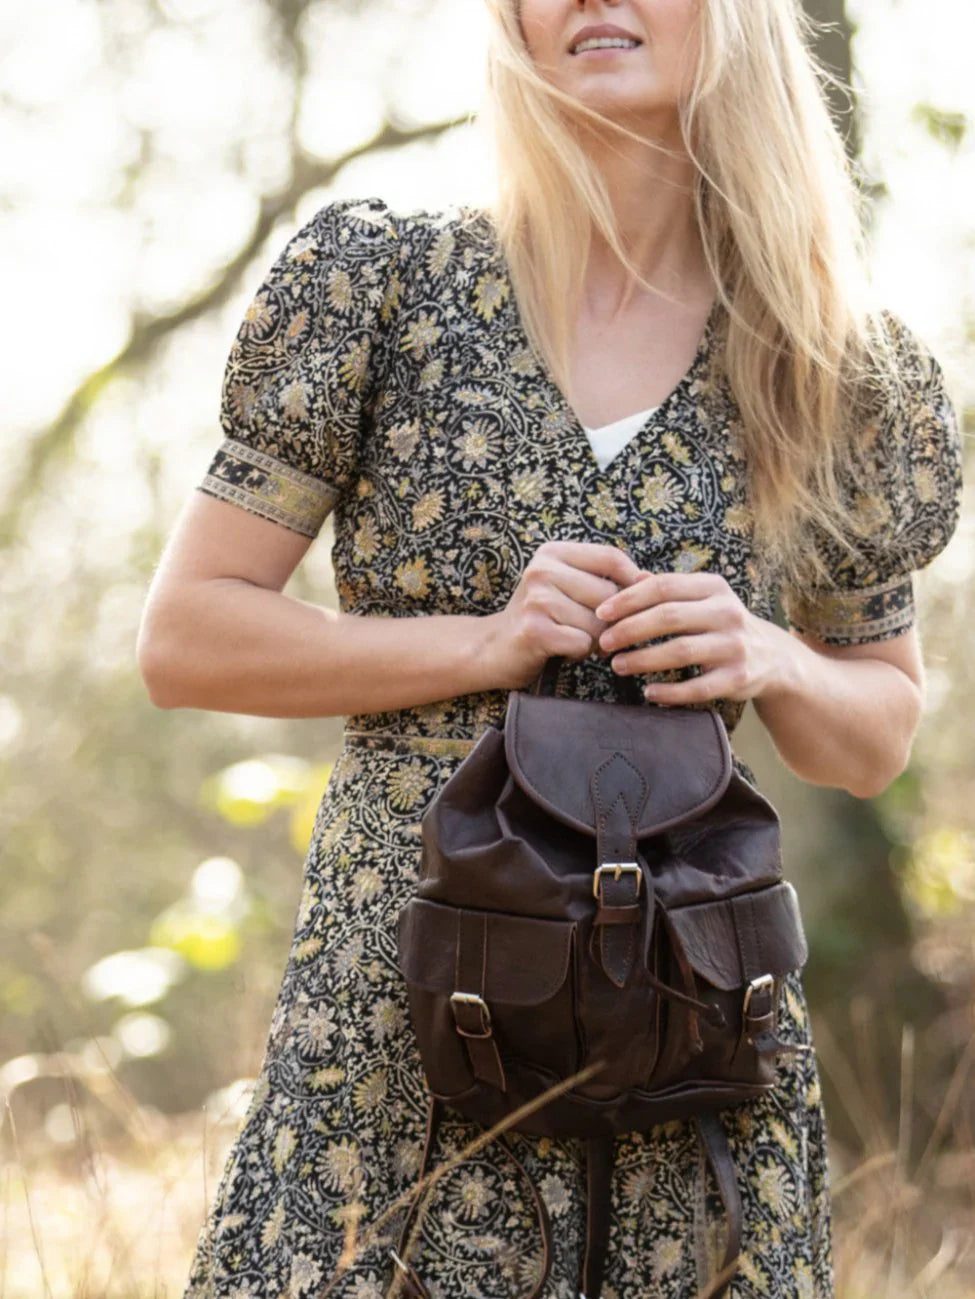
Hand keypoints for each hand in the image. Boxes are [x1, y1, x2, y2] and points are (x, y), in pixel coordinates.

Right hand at [483, 540, 644, 689]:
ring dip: (595, 639)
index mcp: (553, 552)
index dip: (634, 581)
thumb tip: (650, 578)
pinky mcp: (534, 629)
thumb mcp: (568, 587)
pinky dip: (580, 652)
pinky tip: (563, 649)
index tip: (638, 602)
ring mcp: (536, 599)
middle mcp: (541, 570)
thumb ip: (604, 579)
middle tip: (596, 630)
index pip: (611, 558)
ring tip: (575, 638)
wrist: (494, 647)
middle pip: (609, 595)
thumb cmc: (541, 618)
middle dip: (612, 620)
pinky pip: (582, 643)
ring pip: (599, 623)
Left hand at [594, 570, 786, 704]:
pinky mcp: (738, 677)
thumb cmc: (722, 624)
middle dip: (629, 629)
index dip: (628, 599)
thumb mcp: (703, 599)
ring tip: (618, 666)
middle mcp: (727, 612)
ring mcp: (735, 645)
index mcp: (713, 587)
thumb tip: (631, 577)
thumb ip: (669, 589)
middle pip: (668, 617)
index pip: (663, 587)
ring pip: (680, 651)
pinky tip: (648, 692)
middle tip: (604, 643)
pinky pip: (698, 687)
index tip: (601, 613)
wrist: (772, 657)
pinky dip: (670, 692)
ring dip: (643, 660)